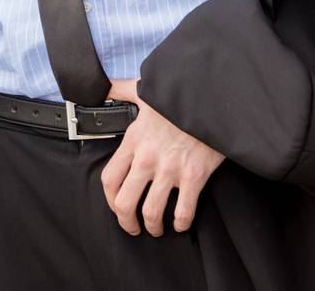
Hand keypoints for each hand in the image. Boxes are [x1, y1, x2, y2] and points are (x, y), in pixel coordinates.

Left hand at [99, 77, 223, 236]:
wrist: (211, 99)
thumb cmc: (178, 98)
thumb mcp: (144, 90)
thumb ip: (121, 90)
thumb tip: (103, 86)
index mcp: (133, 141)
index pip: (109, 179)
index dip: (109, 200)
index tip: (116, 206)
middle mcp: (147, 158)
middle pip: (125, 202)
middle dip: (127, 221)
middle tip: (133, 227)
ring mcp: (170, 169)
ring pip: (151, 212)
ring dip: (153, 226)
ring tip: (157, 228)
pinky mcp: (194, 176)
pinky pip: (183, 212)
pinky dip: (181, 223)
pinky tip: (181, 223)